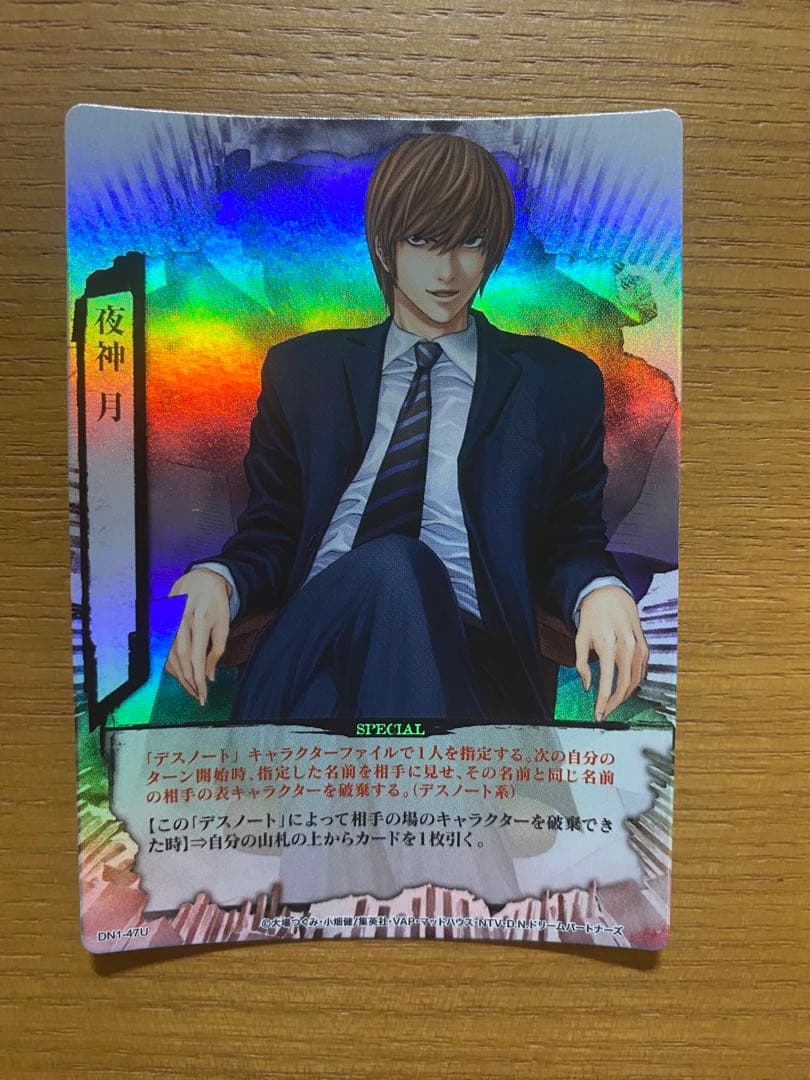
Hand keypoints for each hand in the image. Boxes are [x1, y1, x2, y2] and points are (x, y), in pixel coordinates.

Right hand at [165, 568, 231, 704]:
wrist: (203, 577)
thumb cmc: (216, 601)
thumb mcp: (224, 623)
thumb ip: (217, 649)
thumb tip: (209, 675)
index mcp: (200, 620)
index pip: (196, 657)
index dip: (198, 678)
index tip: (203, 694)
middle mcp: (182, 620)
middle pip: (181, 658)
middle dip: (188, 681)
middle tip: (197, 695)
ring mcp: (170, 620)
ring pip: (170, 655)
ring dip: (179, 675)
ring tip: (190, 688)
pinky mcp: (164, 621)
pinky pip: (164, 648)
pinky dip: (171, 664)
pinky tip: (179, 673)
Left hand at [575, 586, 648, 721]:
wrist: (609, 594)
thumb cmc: (593, 615)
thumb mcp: (580, 638)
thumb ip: (582, 664)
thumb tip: (587, 686)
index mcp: (608, 645)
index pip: (608, 683)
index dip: (603, 702)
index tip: (598, 714)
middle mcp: (627, 647)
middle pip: (624, 686)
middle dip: (615, 703)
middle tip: (605, 712)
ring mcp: (639, 647)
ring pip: (636, 681)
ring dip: (625, 696)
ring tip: (612, 703)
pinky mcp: (645, 646)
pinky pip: (641, 671)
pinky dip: (633, 683)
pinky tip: (624, 689)